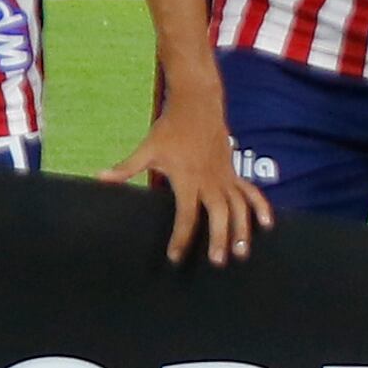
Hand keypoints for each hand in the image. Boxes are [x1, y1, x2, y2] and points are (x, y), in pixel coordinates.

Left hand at [102, 97, 267, 265]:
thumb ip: (126, 167)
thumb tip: (100, 178)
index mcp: (187, 179)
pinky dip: (261, 207)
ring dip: (243, 230)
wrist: (197, 105)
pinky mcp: (234, 171)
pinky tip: (268, 225)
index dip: (180, 238)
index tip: (175, 257)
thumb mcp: (146, 149)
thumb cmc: (169, 129)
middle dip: (219, 239)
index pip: (185, 215)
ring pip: (238, 207)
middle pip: (218, 215)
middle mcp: (210, 181)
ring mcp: (225, 177)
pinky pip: (251, 192)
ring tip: (243, 253)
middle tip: (218, 262)